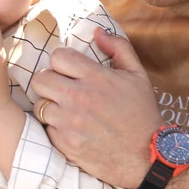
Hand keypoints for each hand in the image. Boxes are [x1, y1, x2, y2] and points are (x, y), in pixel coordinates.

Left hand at [31, 28, 162, 188]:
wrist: (148, 157)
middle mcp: (79, 97)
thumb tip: (97, 31)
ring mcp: (70, 122)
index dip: (62, 62)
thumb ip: (119, 48)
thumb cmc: (142, 114)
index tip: (68, 71)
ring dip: (51, 106)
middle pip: (40, 79)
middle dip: (50, 82)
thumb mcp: (138, 76)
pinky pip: (46, 128)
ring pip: (40, 104)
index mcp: (96, 78)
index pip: (57, 56)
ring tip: (67, 111)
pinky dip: (56, 129)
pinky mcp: (65, 143)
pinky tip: (72, 130)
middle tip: (61, 90)